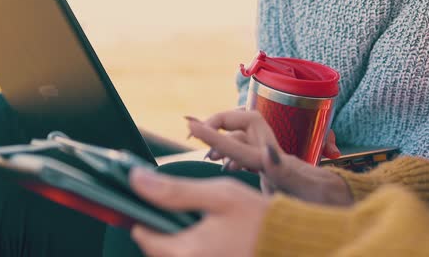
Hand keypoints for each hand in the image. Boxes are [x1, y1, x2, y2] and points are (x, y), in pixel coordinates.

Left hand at [130, 168, 268, 256]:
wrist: (292, 243)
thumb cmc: (257, 217)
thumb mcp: (218, 195)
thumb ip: (175, 190)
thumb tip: (136, 179)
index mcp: (186, 252)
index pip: (142, 235)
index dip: (144, 212)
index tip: (154, 196)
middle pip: (154, 248)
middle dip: (160, 224)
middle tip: (181, 204)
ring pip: (171, 254)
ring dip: (174, 234)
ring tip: (195, 215)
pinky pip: (188, 256)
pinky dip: (189, 243)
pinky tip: (205, 229)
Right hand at [187, 110, 352, 205]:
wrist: (340, 200)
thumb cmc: (327, 200)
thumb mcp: (307, 189)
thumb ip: (285, 172)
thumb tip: (267, 152)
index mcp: (273, 161)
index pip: (239, 142)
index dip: (214, 134)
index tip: (191, 125)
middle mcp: (270, 153)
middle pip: (244, 124)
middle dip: (220, 122)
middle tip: (195, 130)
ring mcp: (270, 158)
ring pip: (243, 138)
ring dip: (223, 140)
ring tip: (207, 152)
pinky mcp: (270, 167)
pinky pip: (247, 151)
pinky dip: (232, 152)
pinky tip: (224, 162)